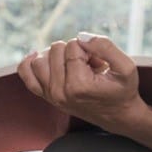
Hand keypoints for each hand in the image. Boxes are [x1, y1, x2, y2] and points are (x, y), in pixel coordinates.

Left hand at [17, 33, 143, 131]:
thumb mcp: (126, 67)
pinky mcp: (45, 95)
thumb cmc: (122, 90)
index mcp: (79, 86)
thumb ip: (105, 46)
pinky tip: (40, 56)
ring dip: (58, 56)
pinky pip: (26, 73)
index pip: (73, 46)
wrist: (118, 115)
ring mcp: (50, 95)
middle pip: (56, 49)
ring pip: (40, 58)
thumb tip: (80, 36)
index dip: (88, 48)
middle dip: (75, 51)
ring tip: (75, 66)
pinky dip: (29, 62)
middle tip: (90, 65)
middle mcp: (60, 92)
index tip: (99, 62)